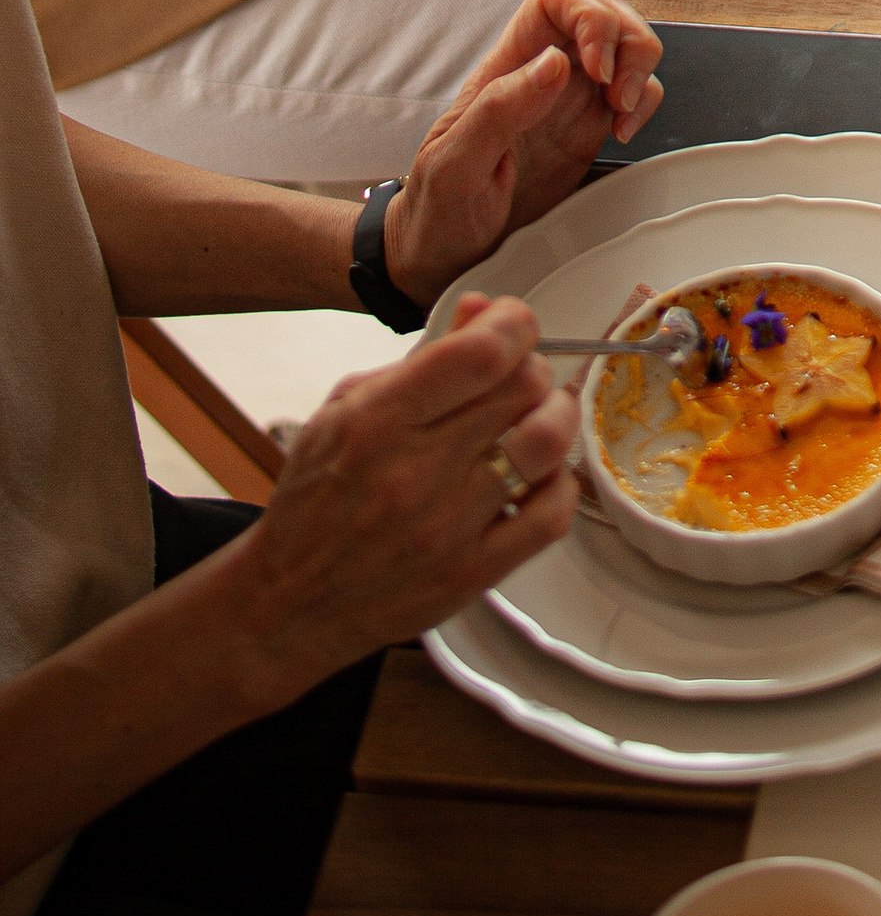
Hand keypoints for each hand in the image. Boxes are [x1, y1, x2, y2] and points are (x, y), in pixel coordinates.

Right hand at [228, 296, 579, 692]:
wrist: (289, 605)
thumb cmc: (315, 502)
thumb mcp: (344, 410)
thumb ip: (422, 358)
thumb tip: (484, 311)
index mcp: (376, 422)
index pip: (481, 353)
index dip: (515, 324)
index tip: (513, 324)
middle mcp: (414, 473)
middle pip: (522, 388)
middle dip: (529, 367)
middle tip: (515, 376)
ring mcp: (447, 528)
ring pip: (546, 443)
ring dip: (553, 417)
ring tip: (532, 418)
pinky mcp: (471, 574)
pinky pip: (551, 516)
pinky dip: (557, 483)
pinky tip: (534, 476)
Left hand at [385, 0, 664, 306]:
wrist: (446, 257)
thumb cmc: (437, 209)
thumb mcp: (454, 166)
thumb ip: (498, 111)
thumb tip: (552, 62)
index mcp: (505, 66)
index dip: (585, 15)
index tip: (595, 66)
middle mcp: (542, 72)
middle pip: (601, 8)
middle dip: (626, 37)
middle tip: (618, 92)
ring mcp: (570, 99)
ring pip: (625, 43)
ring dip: (641, 66)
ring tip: (623, 112)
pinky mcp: (590, 129)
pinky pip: (635, 91)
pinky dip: (645, 102)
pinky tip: (623, 133)